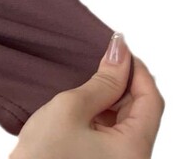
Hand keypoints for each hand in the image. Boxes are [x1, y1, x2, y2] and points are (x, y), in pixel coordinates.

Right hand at [11, 32, 164, 158]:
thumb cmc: (44, 155)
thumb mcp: (71, 108)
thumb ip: (102, 81)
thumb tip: (119, 53)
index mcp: (134, 149)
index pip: (151, 100)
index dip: (136, 69)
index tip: (117, 47)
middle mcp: (133, 158)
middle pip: (141, 110)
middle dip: (123, 81)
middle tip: (100, 56)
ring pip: (126, 120)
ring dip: (110, 96)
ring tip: (88, 76)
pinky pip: (112, 132)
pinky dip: (101, 111)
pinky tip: (84, 98)